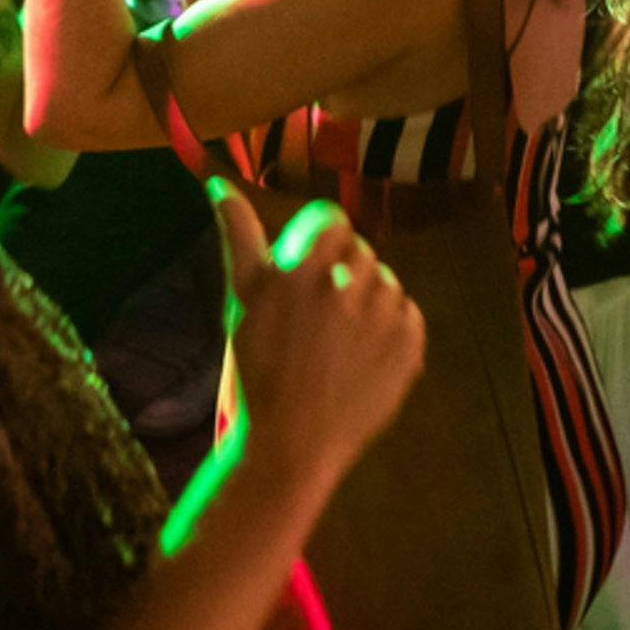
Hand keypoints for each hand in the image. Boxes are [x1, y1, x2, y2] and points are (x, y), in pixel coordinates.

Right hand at [219, 187, 425, 494]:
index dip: (321, 244)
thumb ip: (239, 235)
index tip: (311, 272)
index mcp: (303, 269)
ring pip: (386, 282)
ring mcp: (383, 315)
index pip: (332, 221)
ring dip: (368, 302)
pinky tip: (362, 358)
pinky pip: (408, 315)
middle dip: (343, 274)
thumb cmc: (257, 370)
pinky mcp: (410, 344)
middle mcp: (347, 285)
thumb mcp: (243, 300)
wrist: (291, 444)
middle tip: (320, 320)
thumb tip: (218, 184)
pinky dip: (391, 330)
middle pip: (361, 252)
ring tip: (340, 344)